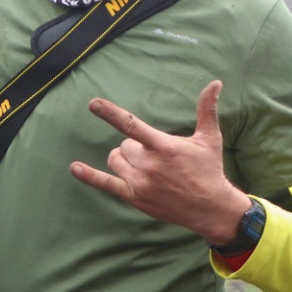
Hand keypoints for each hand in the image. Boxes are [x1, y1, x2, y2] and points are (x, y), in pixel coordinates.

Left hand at [70, 80, 250, 245]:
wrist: (210, 208)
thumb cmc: (209, 169)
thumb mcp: (209, 138)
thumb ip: (207, 109)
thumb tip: (216, 82)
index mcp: (164, 147)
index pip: (131, 125)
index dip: (110, 113)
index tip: (93, 103)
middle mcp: (149, 165)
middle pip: (123, 145)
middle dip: (135, 147)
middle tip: (156, 157)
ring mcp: (140, 183)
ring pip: (116, 160)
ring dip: (124, 159)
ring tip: (144, 165)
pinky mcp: (135, 197)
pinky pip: (106, 184)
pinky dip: (89, 176)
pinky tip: (75, 168)